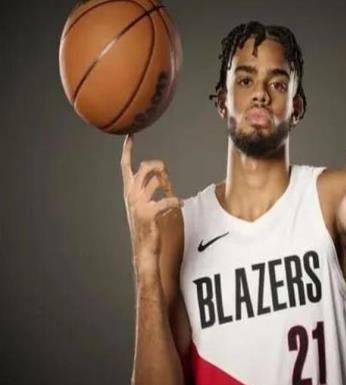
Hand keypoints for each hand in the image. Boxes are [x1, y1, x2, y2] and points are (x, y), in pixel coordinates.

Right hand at [121, 133, 181, 268]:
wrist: (144, 248)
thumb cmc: (146, 226)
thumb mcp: (143, 204)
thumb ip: (147, 188)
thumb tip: (160, 175)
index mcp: (128, 190)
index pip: (125, 165)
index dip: (127, 150)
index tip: (130, 135)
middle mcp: (131, 194)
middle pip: (145, 167)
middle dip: (159, 166)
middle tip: (166, 174)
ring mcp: (138, 204)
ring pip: (157, 181)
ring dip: (168, 185)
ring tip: (173, 195)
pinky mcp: (148, 213)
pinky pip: (166, 200)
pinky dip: (176, 201)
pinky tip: (180, 204)